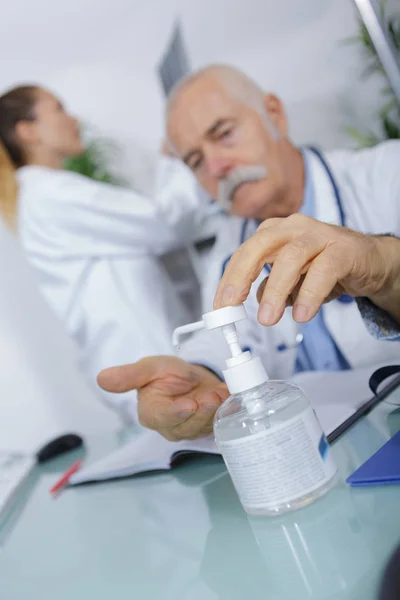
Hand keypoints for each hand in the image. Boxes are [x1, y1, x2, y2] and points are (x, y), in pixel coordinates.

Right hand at [98, 356, 228, 440]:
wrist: (190, 377)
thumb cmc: (166, 373)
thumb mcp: (149, 368)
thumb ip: (129, 376)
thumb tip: (101, 378)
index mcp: (151, 413)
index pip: (162, 417)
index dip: (176, 413)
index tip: (190, 404)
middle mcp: (170, 427)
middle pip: (187, 426)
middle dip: (203, 410)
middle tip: (214, 394)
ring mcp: (190, 430)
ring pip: (204, 426)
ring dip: (217, 410)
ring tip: (222, 391)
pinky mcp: (208, 428)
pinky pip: (219, 424)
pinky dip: (226, 411)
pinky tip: (229, 398)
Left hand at [214, 214, 399, 324]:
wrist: (370, 260)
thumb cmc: (326, 266)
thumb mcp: (292, 280)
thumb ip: (271, 288)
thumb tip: (253, 301)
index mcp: (276, 233)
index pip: (244, 253)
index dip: (229, 279)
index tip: (220, 306)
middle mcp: (294, 227)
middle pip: (260, 245)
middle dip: (241, 276)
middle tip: (232, 306)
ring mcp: (320, 234)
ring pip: (291, 257)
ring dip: (275, 290)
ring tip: (267, 319)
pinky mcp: (344, 248)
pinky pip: (324, 269)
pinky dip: (310, 293)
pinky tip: (302, 313)